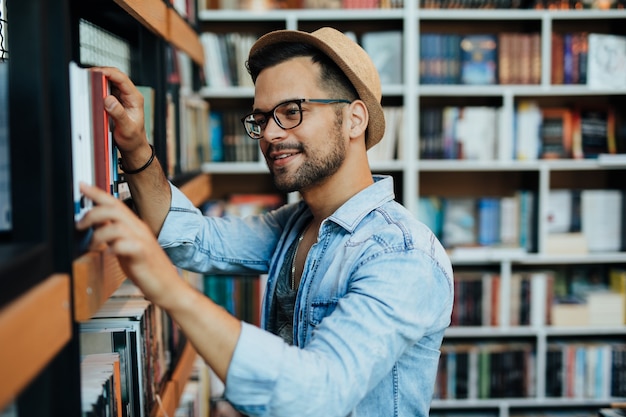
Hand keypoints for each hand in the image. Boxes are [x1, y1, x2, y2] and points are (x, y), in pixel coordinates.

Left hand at [76, 182, 179, 305]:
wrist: (167, 287)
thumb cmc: (146, 268)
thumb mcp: (125, 246)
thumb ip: (112, 234)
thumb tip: (95, 223)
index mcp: (134, 226)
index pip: (114, 203)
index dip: (97, 193)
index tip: (81, 186)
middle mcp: (139, 230)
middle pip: (114, 209)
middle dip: (92, 213)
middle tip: (79, 225)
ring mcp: (142, 241)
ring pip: (117, 225)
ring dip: (99, 233)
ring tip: (91, 246)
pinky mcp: (143, 255)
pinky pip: (127, 245)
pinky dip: (114, 247)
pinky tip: (109, 253)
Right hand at [91, 66, 147, 155]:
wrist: (133, 146)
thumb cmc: (133, 138)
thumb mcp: (126, 128)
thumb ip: (118, 114)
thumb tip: (108, 99)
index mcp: (135, 98)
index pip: (122, 79)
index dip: (108, 73)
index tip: (96, 72)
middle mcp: (129, 95)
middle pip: (115, 76)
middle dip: (101, 73)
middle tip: (87, 74)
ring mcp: (122, 97)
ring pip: (110, 81)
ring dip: (99, 79)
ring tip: (87, 80)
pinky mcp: (116, 101)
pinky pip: (106, 89)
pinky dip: (98, 87)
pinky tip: (91, 88)